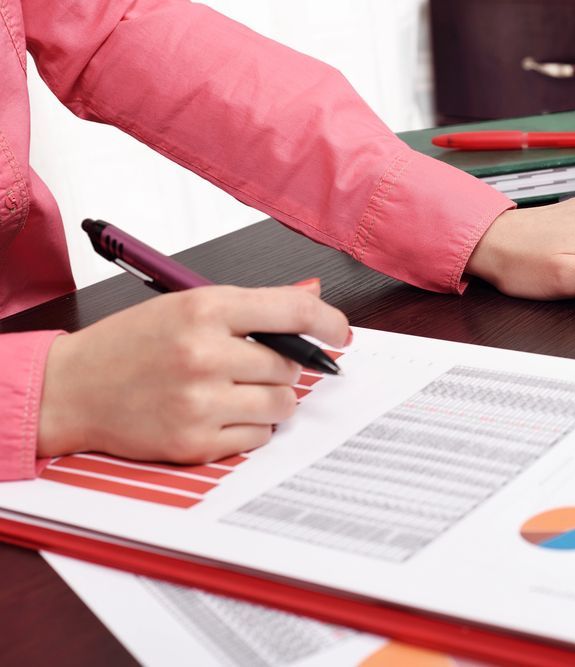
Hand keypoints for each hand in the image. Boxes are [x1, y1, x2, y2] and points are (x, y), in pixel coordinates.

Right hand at [37, 281, 349, 463]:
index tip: (340, 332)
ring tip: (234, 390)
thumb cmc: (131, 344)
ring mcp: (200, 401)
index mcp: (204, 308)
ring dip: (270, 399)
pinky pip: (259, 435)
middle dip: (279, 367)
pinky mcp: (195, 441)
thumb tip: (311, 292)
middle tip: (247, 366)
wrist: (72, 388)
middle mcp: (205, 353)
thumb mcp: (186, 305)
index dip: (328, 321)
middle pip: (290, 365)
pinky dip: (249, 427)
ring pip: (282, 404)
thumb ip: (253, 304)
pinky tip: (217, 413)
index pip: (292, 310)